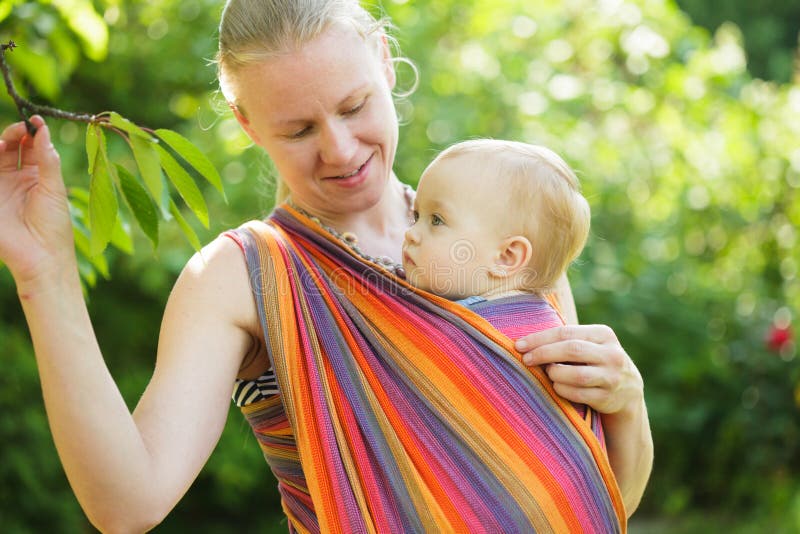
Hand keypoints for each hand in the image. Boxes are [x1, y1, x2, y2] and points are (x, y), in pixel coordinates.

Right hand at [0, 116, 73, 285]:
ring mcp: (0, 186)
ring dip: (0, 143)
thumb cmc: (54, 225)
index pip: (31, 146)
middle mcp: (16, 178)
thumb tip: (44, 130)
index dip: (33, 132)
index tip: (36, 121)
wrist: (41, 256)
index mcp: (38, 176)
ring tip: (6, 143)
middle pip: (10, 146)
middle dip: (15, 133)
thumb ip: (47, 160)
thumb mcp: (54, 188)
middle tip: (23, 129)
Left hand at [515, 324, 643, 414]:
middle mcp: (612, 354)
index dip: (540, 338)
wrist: (628, 390)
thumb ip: (566, 339)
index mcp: (604, 334)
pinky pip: (577, 394)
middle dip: (543, 353)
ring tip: (547, 373)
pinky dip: (561, 389)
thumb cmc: (595, 360)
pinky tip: (556, 385)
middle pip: (571, 350)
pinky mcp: (607, 398)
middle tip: (525, 359)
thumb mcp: (590, 343)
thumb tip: (525, 342)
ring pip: (575, 375)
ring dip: (554, 374)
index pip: (566, 332)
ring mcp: (612, 377)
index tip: (519, 345)